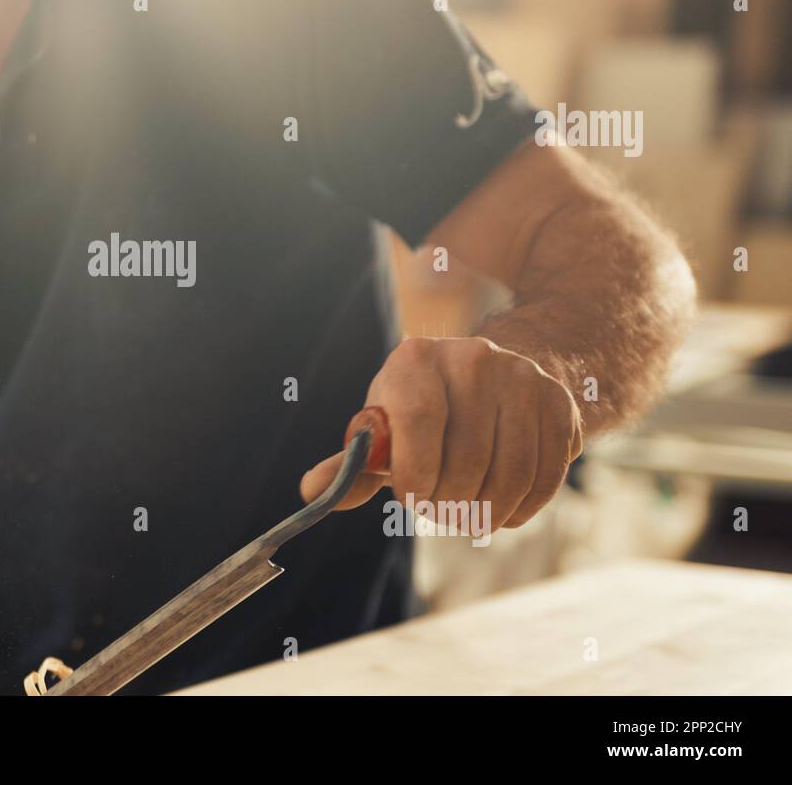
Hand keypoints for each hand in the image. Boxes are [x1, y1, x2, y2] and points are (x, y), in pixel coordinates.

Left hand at [299, 336, 582, 531]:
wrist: (491, 378)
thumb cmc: (422, 412)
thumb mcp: (384, 430)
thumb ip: (350, 464)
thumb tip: (310, 491)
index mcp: (416, 358)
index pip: (418, 423)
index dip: (414, 475)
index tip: (410, 497)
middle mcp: (473, 357)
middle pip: (466, 458)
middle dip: (448, 502)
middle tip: (438, 510)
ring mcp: (523, 378)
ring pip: (509, 475)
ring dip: (485, 513)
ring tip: (466, 513)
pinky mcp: (560, 403)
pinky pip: (544, 478)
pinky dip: (520, 509)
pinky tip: (500, 508)